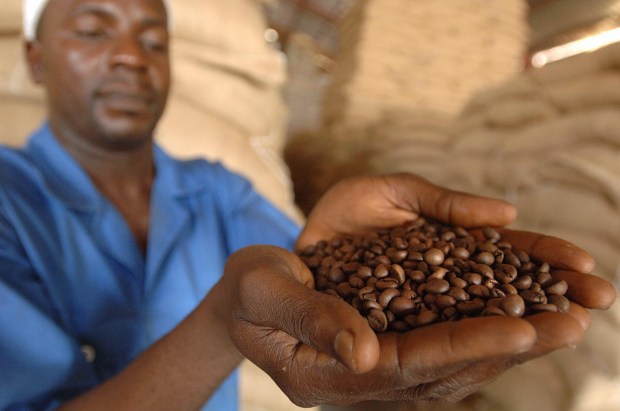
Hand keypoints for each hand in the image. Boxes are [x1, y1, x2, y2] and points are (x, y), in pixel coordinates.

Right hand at [225, 173, 615, 406]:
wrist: (244, 298)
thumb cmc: (248, 289)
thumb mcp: (263, 292)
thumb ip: (309, 319)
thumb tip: (362, 355)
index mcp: (326, 376)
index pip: (409, 364)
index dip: (466, 345)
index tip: (525, 326)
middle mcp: (359, 384)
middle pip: (446, 371)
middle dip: (511, 345)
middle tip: (574, 320)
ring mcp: (375, 373)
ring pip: (455, 365)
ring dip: (511, 340)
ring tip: (567, 315)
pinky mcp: (386, 354)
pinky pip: (445, 350)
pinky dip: (486, 331)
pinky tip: (523, 313)